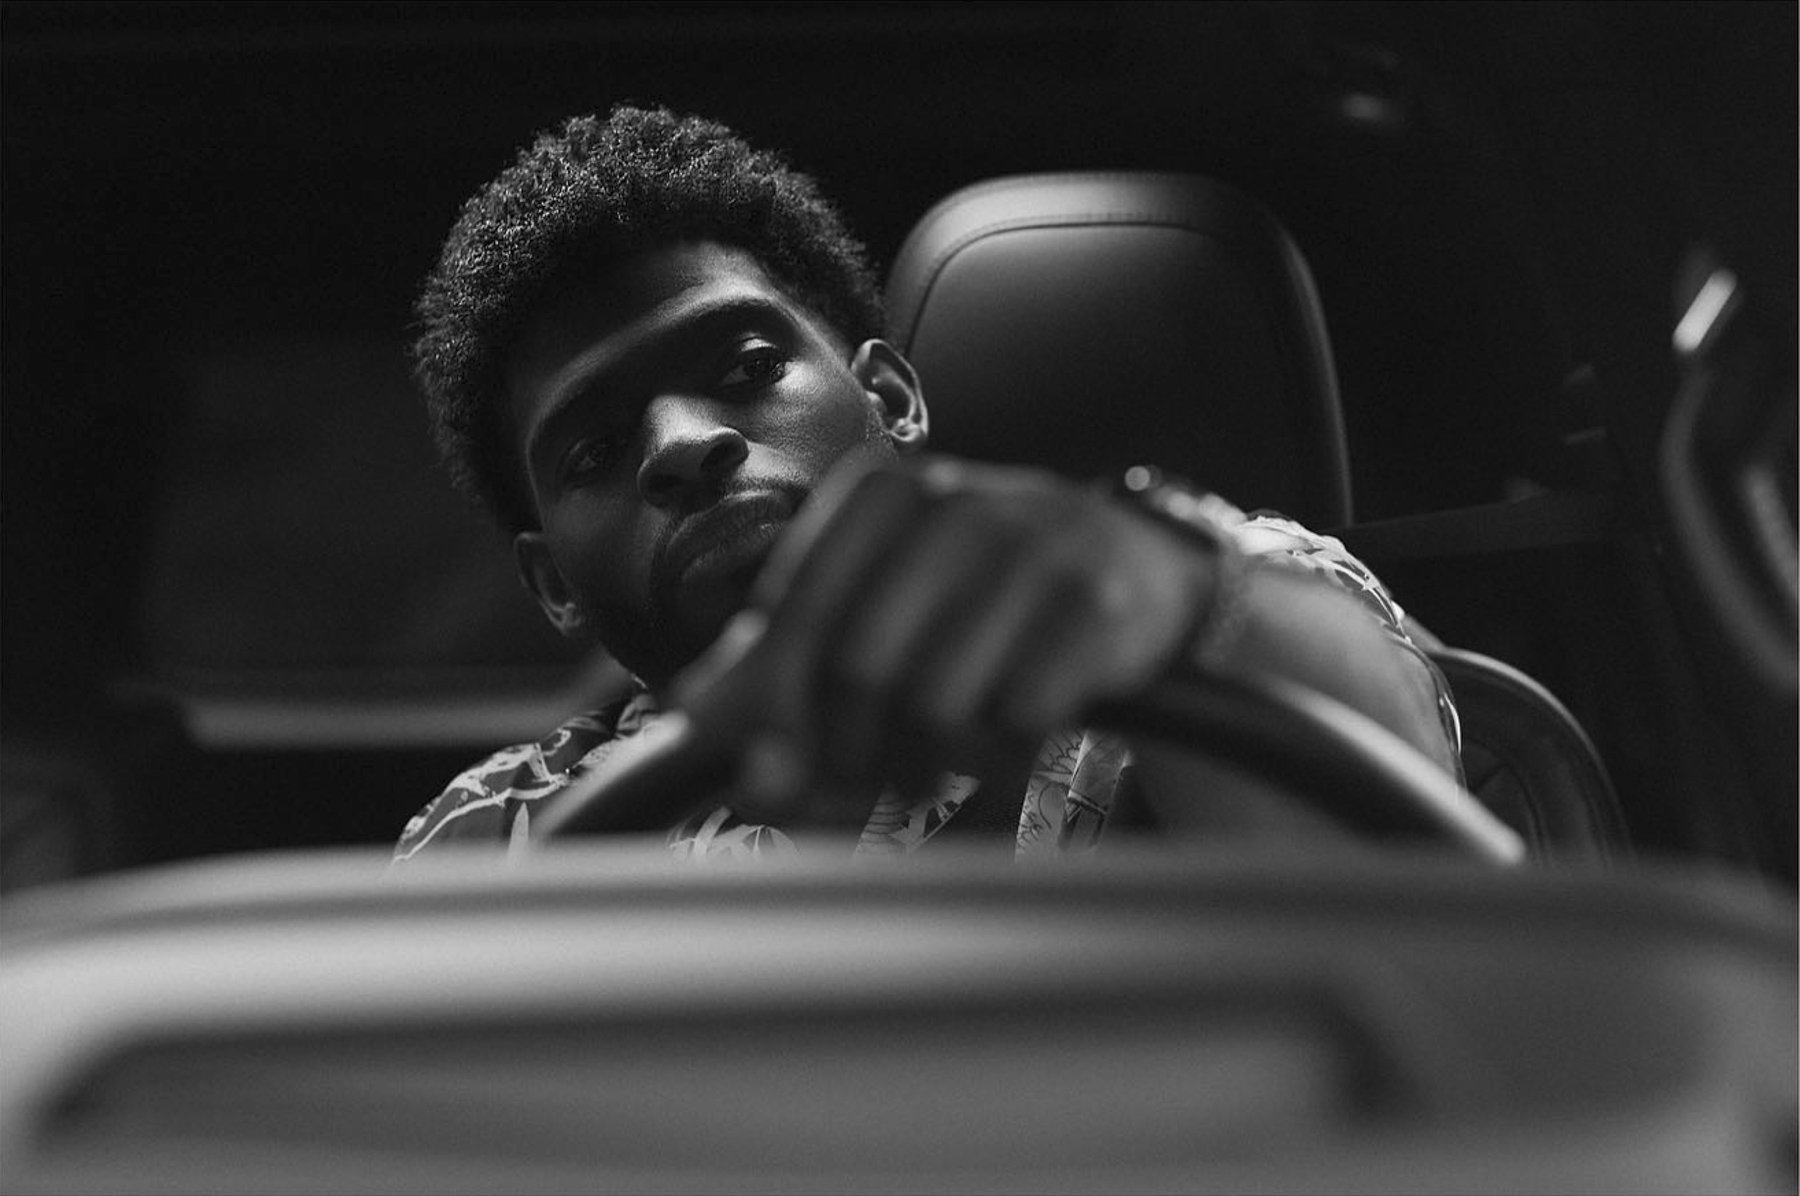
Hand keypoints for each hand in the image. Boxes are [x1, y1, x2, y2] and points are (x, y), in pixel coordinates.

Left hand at [673, 454, 1218, 815]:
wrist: (1132, 570)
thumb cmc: (978, 596)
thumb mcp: (878, 603)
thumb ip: (778, 664)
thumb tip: (687, 724)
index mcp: (880, 495)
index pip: (795, 619)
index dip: (781, 711)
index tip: (784, 757)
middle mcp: (953, 506)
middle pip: (859, 671)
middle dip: (851, 752)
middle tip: (865, 781)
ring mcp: (1032, 550)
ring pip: (935, 705)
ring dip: (922, 768)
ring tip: (928, 769)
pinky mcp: (1094, 608)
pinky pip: (1016, 723)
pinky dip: (997, 762)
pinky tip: (999, 748)